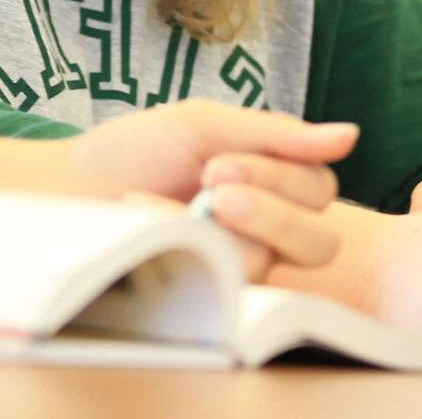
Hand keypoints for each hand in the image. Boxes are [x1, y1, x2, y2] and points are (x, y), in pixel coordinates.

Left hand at [67, 103, 355, 274]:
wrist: (71, 188)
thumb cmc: (136, 152)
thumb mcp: (205, 126)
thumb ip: (277, 135)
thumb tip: (350, 135)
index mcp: (273, 185)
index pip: (321, 190)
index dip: (282, 175)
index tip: (219, 159)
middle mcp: (266, 232)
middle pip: (320, 238)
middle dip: (273, 206)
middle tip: (214, 182)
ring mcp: (240, 267)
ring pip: (280, 263)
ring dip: (238, 228)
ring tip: (195, 203)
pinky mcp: (211, 295)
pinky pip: (232, 282)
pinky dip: (195, 244)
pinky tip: (154, 218)